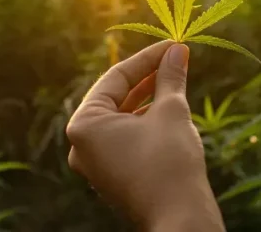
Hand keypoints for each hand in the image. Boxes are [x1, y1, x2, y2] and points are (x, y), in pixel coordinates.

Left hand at [66, 41, 223, 230]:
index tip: (173, 46)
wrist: (180, 218)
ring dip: (147, 99)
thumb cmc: (170, 162)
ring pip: (121, 119)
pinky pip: (125, 139)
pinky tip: (168, 110)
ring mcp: (94, 164)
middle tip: (176, 58)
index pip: (115, 78)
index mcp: (84, 125)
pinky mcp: (112, 177)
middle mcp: (81, 145)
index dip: (148, 58)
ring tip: (175, 80)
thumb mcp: (171, 111)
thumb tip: (177, 51)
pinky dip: (144, 123)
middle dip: (147, 78)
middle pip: (115, 98)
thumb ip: (170, 77)